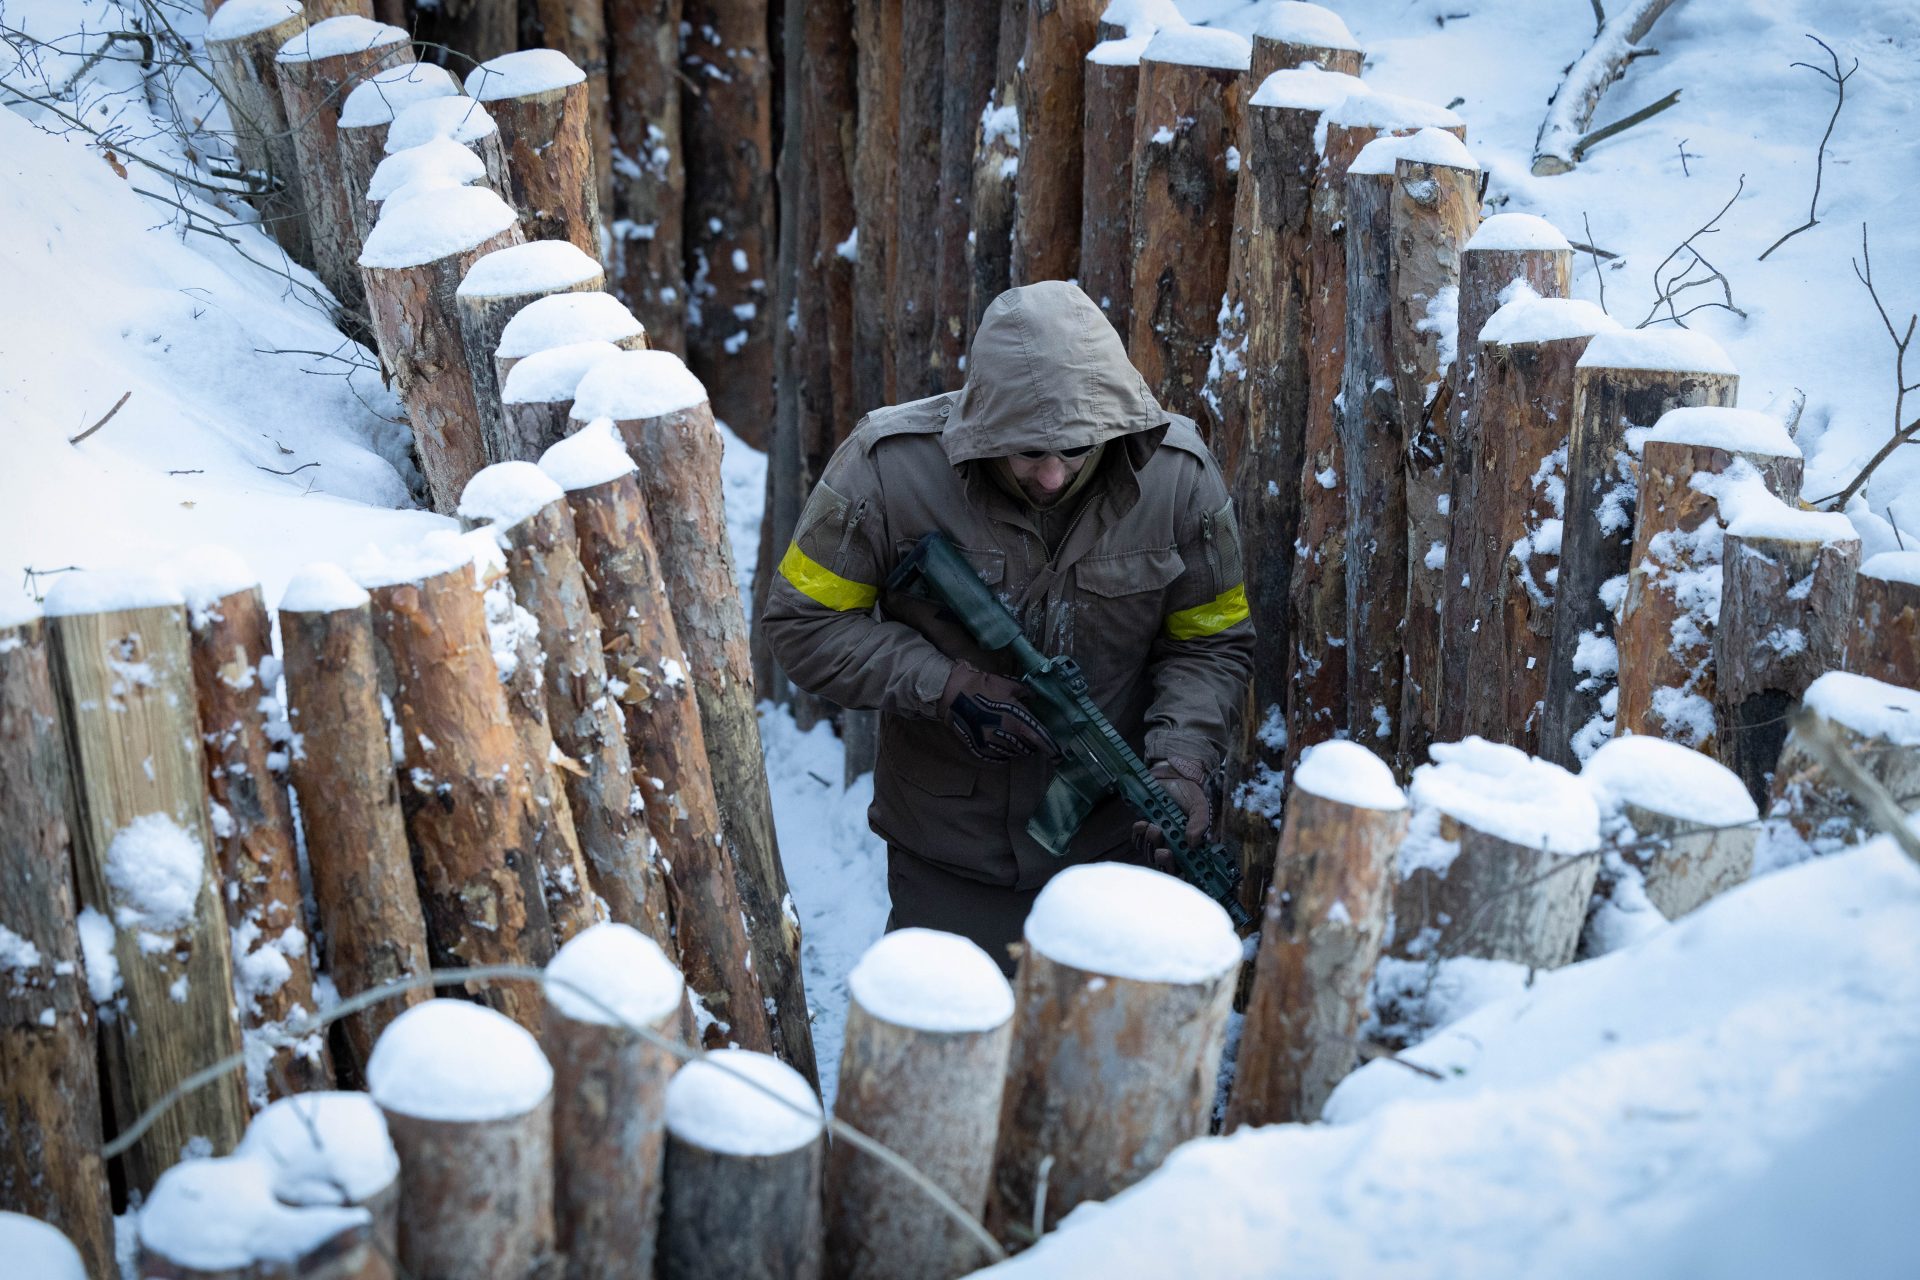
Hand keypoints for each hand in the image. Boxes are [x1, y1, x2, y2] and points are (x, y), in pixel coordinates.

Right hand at [938, 663, 1057, 761]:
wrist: (953, 694)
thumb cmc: (982, 687)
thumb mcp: (1007, 685)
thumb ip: (1024, 693)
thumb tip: (1033, 697)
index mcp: (1017, 720)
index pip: (1039, 738)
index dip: (1049, 745)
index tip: (1056, 751)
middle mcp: (1007, 736)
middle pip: (1028, 748)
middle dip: (1033, 745)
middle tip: (1033, 738)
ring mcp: (993, 744)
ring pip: (1014, 753)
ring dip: (1019, 749)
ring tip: (1018, 741)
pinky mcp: (980, 748)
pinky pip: (998, 757)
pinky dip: (1004, 754)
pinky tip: (1003, 747)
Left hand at [1132, 758, 1210, 872]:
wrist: (1171, 776)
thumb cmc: (1188, 793)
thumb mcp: (1199, 805)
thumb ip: (1200, 822)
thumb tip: (1193, 843)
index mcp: (1191, 845)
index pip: (1187, 868)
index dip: (1180, 872)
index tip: (1180, 866)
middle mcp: (1175, 846)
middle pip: (1167, 867)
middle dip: (1163, 862)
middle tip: (1164, 851)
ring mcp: (1159, 840)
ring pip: (1150, 854)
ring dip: (1151, 844)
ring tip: (1154, 827)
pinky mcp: (1145, 831)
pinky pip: (1138, 841)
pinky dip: (1139, 834)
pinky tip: (1142, 823)